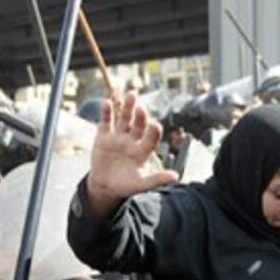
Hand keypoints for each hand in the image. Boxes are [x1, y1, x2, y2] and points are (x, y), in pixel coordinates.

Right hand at [86, 92, 178, 216]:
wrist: (105, 185)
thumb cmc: (126, 185)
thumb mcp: (141, 184)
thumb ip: (157, 180)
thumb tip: (175, 177)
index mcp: (143, 150)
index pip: (151, 139)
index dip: (153, 132)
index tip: (156, 125)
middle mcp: (133, 140)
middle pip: (139, 125)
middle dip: (141, 117)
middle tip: (142, 109)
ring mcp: (118, 136)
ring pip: (125, 118)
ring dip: (128, 107)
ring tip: (132, 94)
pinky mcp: (104, 136)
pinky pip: (106, 121)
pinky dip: (106, 112)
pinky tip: (107, 103)